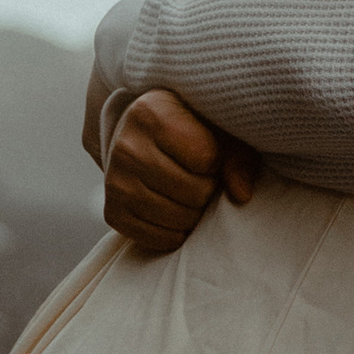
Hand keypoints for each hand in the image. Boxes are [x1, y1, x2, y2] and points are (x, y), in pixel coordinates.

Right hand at [102, 88, 261, 255]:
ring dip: (193, 212)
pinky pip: (159, 239)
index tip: (207, 154)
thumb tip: (241, 195)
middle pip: (194, 192)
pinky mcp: (112, 213)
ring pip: (179, 219)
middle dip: (206, 189)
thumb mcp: (216, 129)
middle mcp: (127, 147)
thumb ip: (237, 156)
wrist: (140, 138)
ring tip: (186, 193)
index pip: (205, 158)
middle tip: (198, 178)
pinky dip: (175, 233)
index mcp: (151, 114)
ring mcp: (115, 182)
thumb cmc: (189, 130)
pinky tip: (173, 210)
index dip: (216, 163)